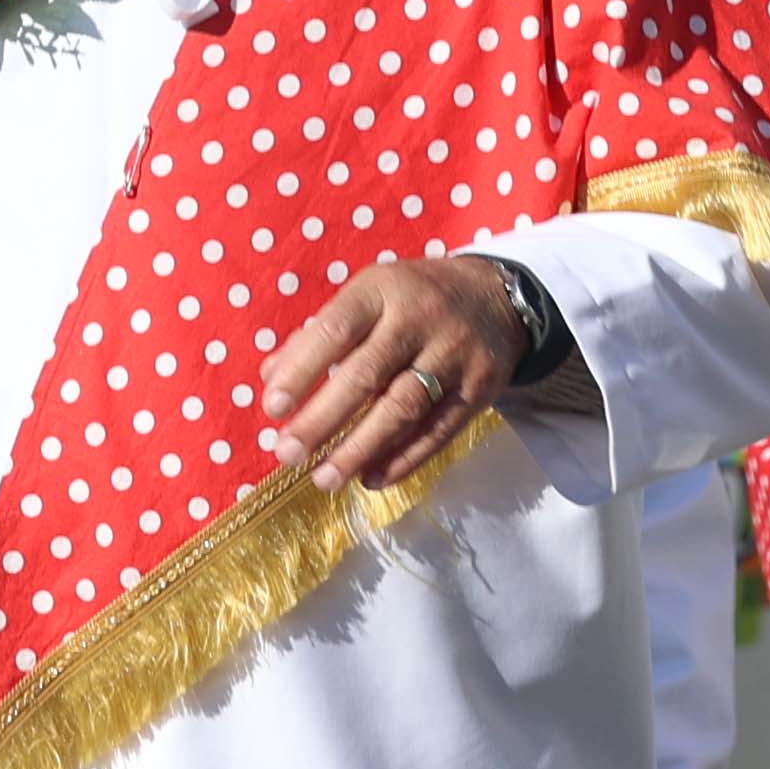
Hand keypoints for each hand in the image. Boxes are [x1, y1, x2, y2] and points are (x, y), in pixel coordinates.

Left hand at [262, 254, 529, 493]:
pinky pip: (439, 430)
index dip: (302, 369)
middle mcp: (419, 319)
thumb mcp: (368, 295)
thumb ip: (319, 334)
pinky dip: (404, 459)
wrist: (497, 295)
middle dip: (323, 419)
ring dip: (360, 449)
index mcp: (382, 289)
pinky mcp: (480, 388)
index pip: (336, 329)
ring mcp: (453, 354)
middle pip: (367, 374)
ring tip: (325, 478)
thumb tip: (272, 378)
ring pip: (403, 408)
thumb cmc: (412, 298)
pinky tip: (372, 479)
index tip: (273, 408)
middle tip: (288, 454)